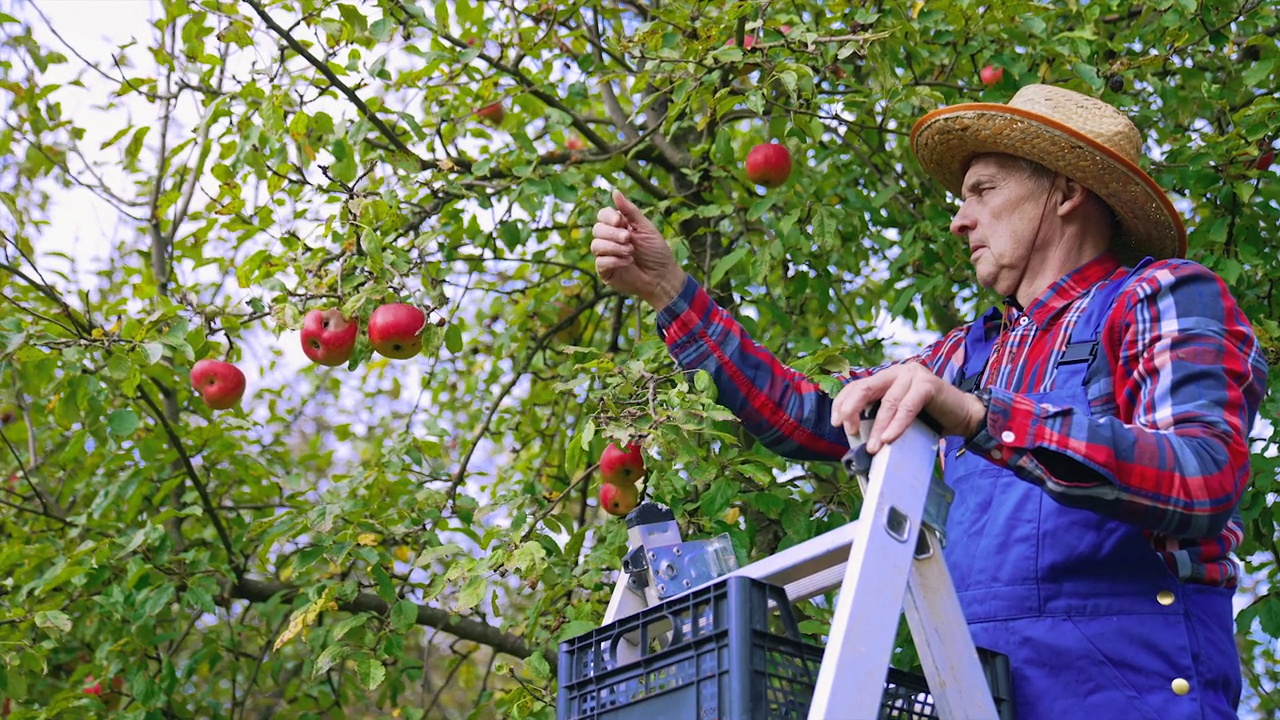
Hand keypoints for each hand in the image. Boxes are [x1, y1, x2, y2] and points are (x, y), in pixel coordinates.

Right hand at [591, 190, 685, 308]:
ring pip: (596, 245)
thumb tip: (615, 191)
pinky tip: (627, 262)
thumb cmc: (656, 252)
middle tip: (629, 239)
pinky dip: (614, 260)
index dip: (608, 217)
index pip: (602, 215)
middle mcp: (610, 240)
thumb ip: (630, 211)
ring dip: (615, 247)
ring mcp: (606, 255)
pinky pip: (600, 261)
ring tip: (631, 252)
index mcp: (619, 227)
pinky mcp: (605, 271)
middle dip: (613, 233)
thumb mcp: (645, 228)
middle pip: (596, 229)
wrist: (662, 277)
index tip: (620, 221)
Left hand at [830, 363, 986, 453]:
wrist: (963, 415)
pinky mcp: (928, 384)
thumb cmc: (929, 417)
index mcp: (886, 377)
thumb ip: (879, 417)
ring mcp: (913, 375)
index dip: (842, 404)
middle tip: (849, 431)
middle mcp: (897, 371)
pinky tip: (889, 439)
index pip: (855, 386)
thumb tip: (856, 436)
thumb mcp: (897, 415)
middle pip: (864, 388)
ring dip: (878, 428)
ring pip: (887, 402)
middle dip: (851, 411)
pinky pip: (906, 407)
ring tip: (872, 447)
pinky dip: (896, 425)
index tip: (835, 423)